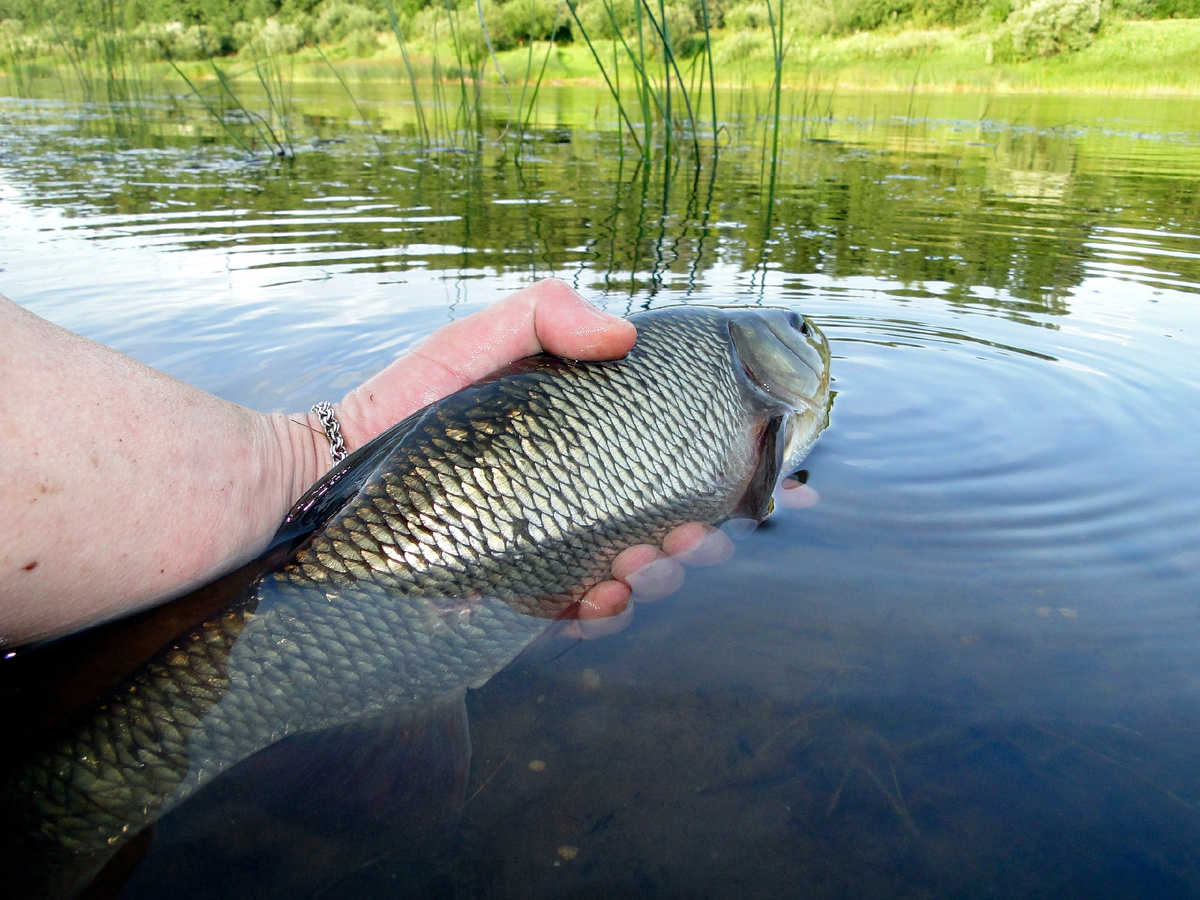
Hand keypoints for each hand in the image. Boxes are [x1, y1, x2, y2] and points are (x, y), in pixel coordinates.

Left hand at [317, 279, 733, 625]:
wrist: (332, 471)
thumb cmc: (404, 400)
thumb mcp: (474, 340)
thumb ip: (544, 316)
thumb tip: (625, 336)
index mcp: (574, 442)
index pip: (653, 463)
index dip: (698, 480)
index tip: (718, 489)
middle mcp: (566, 495)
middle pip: (649, 524)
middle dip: (683, 540)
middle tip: (684, 538)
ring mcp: (539, 543)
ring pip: (618, 571)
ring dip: (647, 578)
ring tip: (639, 566)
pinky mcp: (506, 584)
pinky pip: (564, 606)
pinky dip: (592, 611)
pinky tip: (597, 599)